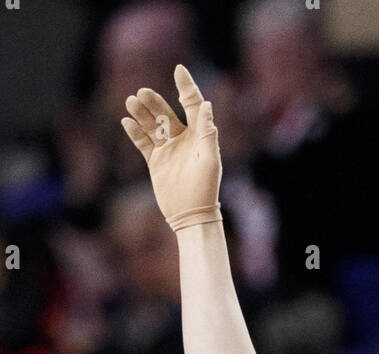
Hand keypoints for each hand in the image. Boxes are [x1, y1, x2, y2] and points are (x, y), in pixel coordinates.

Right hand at [120, 64, 221, 231]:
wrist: (191, 215)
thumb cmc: (205, 189)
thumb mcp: (210, 160)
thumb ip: (207, 133)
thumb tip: (206, 104)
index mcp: (198, 135)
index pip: (192, 105)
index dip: (186, 87)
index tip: (178, 70)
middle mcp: (182, 139)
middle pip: (165, 113)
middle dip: (154, 102)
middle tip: (141, 93)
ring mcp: (167, 150)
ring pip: (152, 125)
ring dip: (141, 113)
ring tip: (130, 101)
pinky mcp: (155, 162)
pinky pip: (143, 142)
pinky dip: (135, 132)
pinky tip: (126, 121)